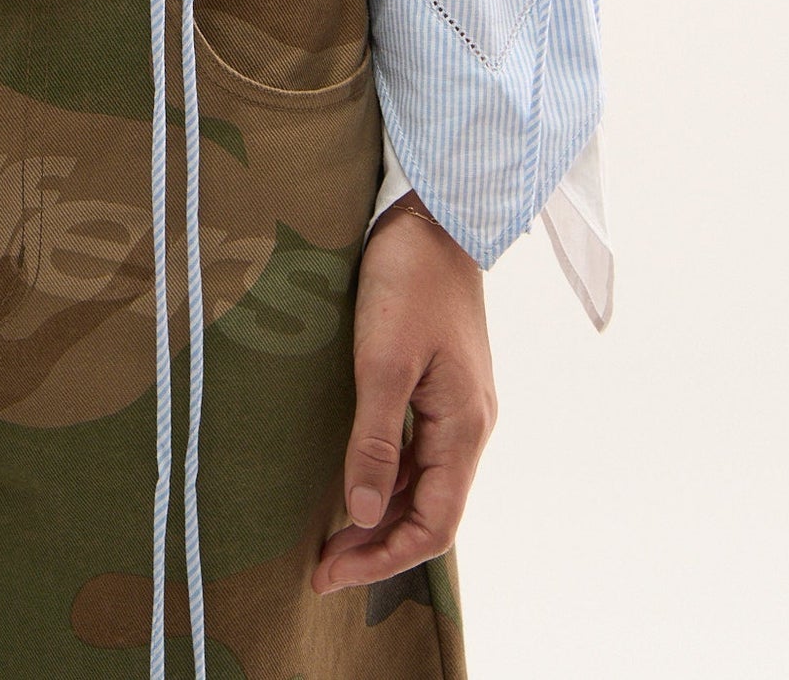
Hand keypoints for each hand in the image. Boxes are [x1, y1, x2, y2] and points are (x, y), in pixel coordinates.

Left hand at [311, 194, 496, 595]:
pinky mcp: (442, 384)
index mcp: (465, 426)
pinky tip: (356, 483)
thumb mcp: (383, 360)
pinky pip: (419, 452)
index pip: (435, 522)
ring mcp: (458, 405)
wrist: (432, 213)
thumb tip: (367, 515)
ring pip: (424, 484)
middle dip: (378, 547)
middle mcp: (469, 425)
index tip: (329, 575)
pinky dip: (388, 479)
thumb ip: (377, 440)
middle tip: (319, 567)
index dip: (384, 559)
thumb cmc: (407, 278)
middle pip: (431, 511)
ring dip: (381, 516)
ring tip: (329, 537)